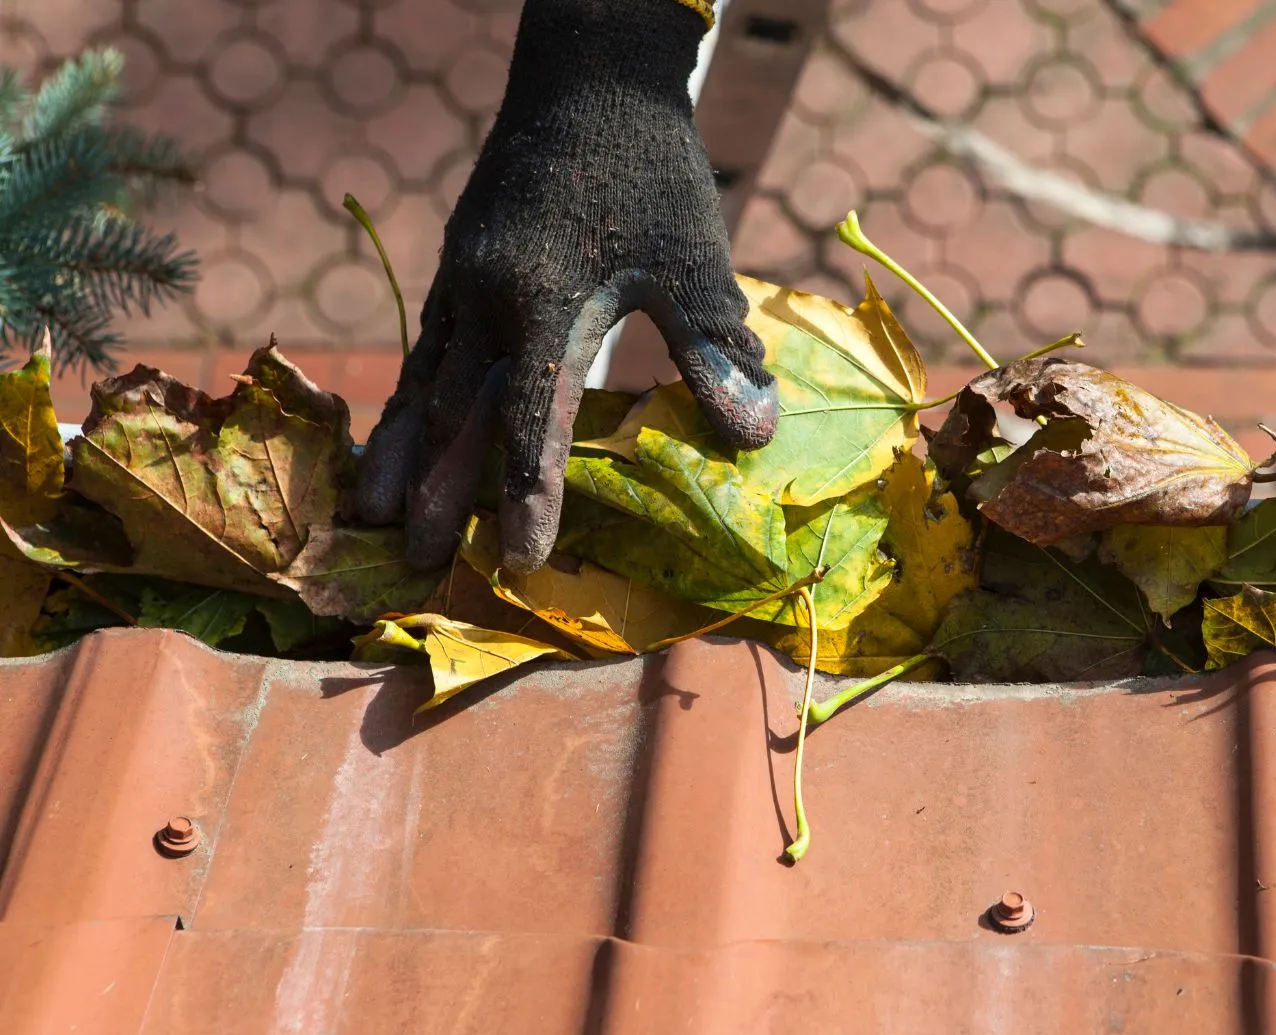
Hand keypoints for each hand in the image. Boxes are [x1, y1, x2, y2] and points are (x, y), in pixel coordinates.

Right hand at [358, 0, 775, 573]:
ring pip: (425, 382)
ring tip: (370, 512)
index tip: (523, 560)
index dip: (527, 495)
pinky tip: (398, 434)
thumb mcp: (694, 259)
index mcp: (541, 301)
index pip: (531, 421)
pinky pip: (425, 349)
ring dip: (400, 451)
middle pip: (456, 413)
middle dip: (437, 490)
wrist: (588, 77)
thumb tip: (753, 435)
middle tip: (413, 563)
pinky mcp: (457, 268)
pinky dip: (408, 400)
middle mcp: (484, 298)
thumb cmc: (649, 171)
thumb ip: (714, 349)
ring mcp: (461, 282)